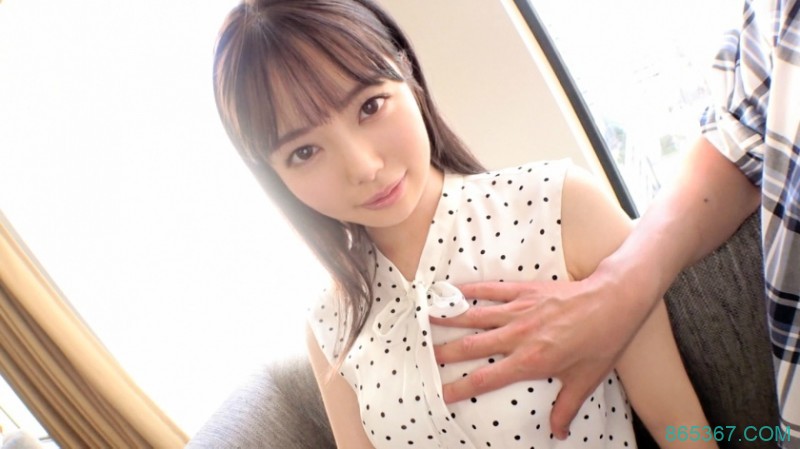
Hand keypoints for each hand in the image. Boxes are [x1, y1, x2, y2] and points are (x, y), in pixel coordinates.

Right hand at [431, 277, 646, 438]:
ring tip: (426, 318)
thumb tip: (558, 432)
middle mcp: (518, 336)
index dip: (459, 388)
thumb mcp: (585, 380)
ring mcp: (519, 311)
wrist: (614, 301)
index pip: (485, 379)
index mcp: (529, 361)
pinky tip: (454, 289)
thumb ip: (566, 408)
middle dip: (444, 352)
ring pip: (475, 316)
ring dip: (449, 318)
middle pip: (471, 346)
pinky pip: (492, 290)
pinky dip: (471, 290)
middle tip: (424, 356)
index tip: (442, 394)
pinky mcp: (525, 291)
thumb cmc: (602, 341)